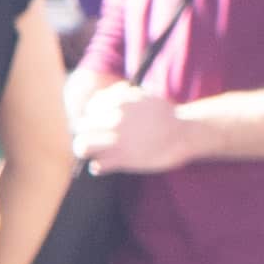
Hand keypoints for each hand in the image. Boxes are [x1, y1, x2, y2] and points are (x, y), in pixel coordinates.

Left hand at [73, 83, 193, 173]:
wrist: (183, 133)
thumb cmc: (164, 116)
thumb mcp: (142, 97)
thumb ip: (119, 96)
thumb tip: (97, 99)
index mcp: (119, 101)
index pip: (89, 109)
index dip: (94, 117)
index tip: (101, 124)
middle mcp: (115, 119)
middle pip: (81, 127)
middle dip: (87, 134)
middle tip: (96, 140)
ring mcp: (117, 139)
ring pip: (82, 146)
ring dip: (86, 150)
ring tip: (96, 153)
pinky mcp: (123, 158)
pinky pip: (96, 166)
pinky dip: (98, 167)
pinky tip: (106, 165)